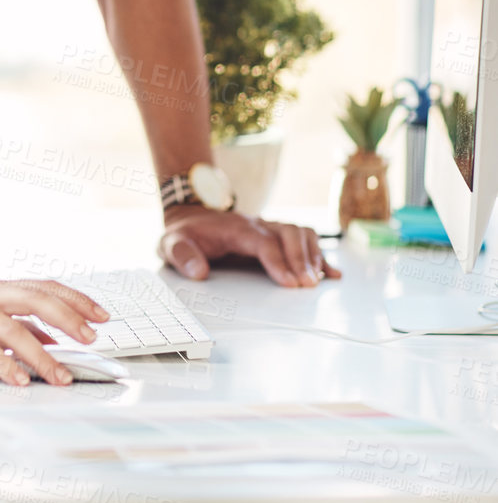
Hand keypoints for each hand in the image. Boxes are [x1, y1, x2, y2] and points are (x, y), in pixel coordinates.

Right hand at [0, 279, 109, 386]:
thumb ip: (14, 328)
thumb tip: (51, 340)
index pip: (44, 287)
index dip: (75, 299)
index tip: (102, 316)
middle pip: (35, 298)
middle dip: (68, 318)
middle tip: (92, 339)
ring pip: (12, 327)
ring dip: (41, 354)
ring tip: (60, 377)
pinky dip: (4, 364)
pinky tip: (19, 381)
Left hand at [159, 207, 340, 288]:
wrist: (190, 216)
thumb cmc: (184, 234)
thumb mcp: (171, 244)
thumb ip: (181, 256)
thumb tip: (198, 272)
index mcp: (235, 228)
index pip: (262, 241)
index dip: (278, 261)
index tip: (289, 283)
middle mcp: (256, 224)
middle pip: (288, 233)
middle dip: (300, 259)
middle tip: (307, 286)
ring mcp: (268, 228)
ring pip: (300, 233)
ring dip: (312, 255)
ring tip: (317, 281)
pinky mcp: (275, 236)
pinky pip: (303, 239)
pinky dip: (319, 255)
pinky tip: (331, 273)